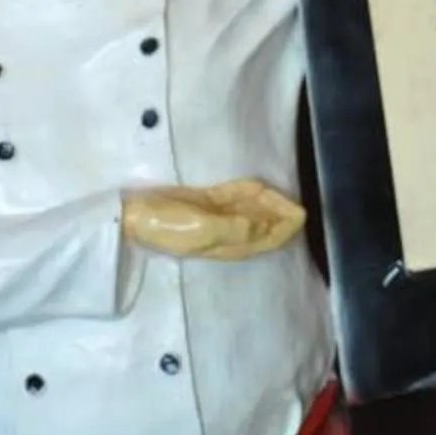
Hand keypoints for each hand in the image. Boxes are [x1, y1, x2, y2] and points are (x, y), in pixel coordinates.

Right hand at [121, 180, 307, 259]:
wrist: (134, 217)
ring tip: (283, 197)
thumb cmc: (169, 225)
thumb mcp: (204, 229)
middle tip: (297, 205)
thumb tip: (267, 226)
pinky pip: (232, 200)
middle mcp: (225, 233)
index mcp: (228, 244)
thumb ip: (236, 227)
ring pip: (249, 212)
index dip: (284, 229)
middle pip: (260, 225)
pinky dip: (247, 194)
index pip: (264, 239)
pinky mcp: (203, 204)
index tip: (301, 216)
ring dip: (267, 205)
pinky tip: (257, 190)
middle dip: (279, 217)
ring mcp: (214, 218)